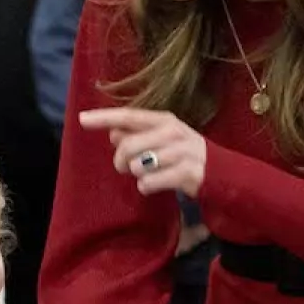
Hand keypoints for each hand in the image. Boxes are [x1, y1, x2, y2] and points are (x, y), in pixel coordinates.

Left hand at [79, 107, 207, 198]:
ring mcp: (182, 152)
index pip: (129, 116)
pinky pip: (150, 183)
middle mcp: (173, 132)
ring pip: (138, 166)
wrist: (221, 173)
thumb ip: (137, 134)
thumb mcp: (162, 139)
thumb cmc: (184, 155)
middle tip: (123, 168)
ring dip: (136, 175)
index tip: (82, 119)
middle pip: (128, 146)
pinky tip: (152, 186)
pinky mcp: (187, 174)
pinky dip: (146, 187)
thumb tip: (112, 132)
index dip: (104, 117)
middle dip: (119, 160)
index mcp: (165, 120)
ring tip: (146, 175)